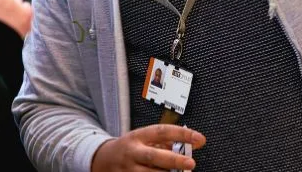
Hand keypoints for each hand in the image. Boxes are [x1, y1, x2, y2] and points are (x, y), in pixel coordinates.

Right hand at [91, 125, 205, 170]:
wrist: (102, 160)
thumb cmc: (128, 148)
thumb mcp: (143, 138)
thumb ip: (164, 141)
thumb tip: (189, 144)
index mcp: (138, 136)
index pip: (162, 132)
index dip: (181, 134)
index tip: (199, 139)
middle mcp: (132, 152)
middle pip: (153, 156)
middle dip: (173, 160)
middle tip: (191, 163)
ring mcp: (128, 169)